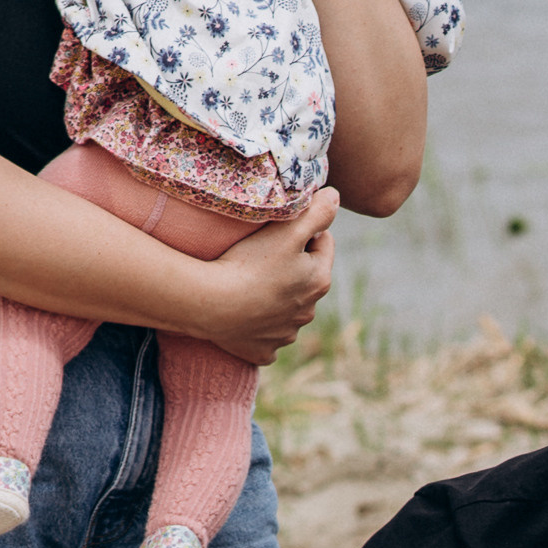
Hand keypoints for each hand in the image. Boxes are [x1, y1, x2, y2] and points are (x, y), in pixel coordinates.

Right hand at [179, 190, 337, 362]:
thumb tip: (336, 197)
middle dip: (292, 264)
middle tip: (263, 252)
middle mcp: (308, 312)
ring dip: (276, 294)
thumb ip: (317, 211)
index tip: (281, 226)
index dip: (304, 229)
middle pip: (305, 277)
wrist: (211, 304)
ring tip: (251, 281)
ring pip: (286, 308)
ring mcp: (285, 334)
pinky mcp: (263, 351)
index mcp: (319, 281)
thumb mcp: (287, 230)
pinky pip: (266, 336)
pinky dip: (258, 326)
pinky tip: (244, 314)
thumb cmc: (249, 263)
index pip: (323, 243)